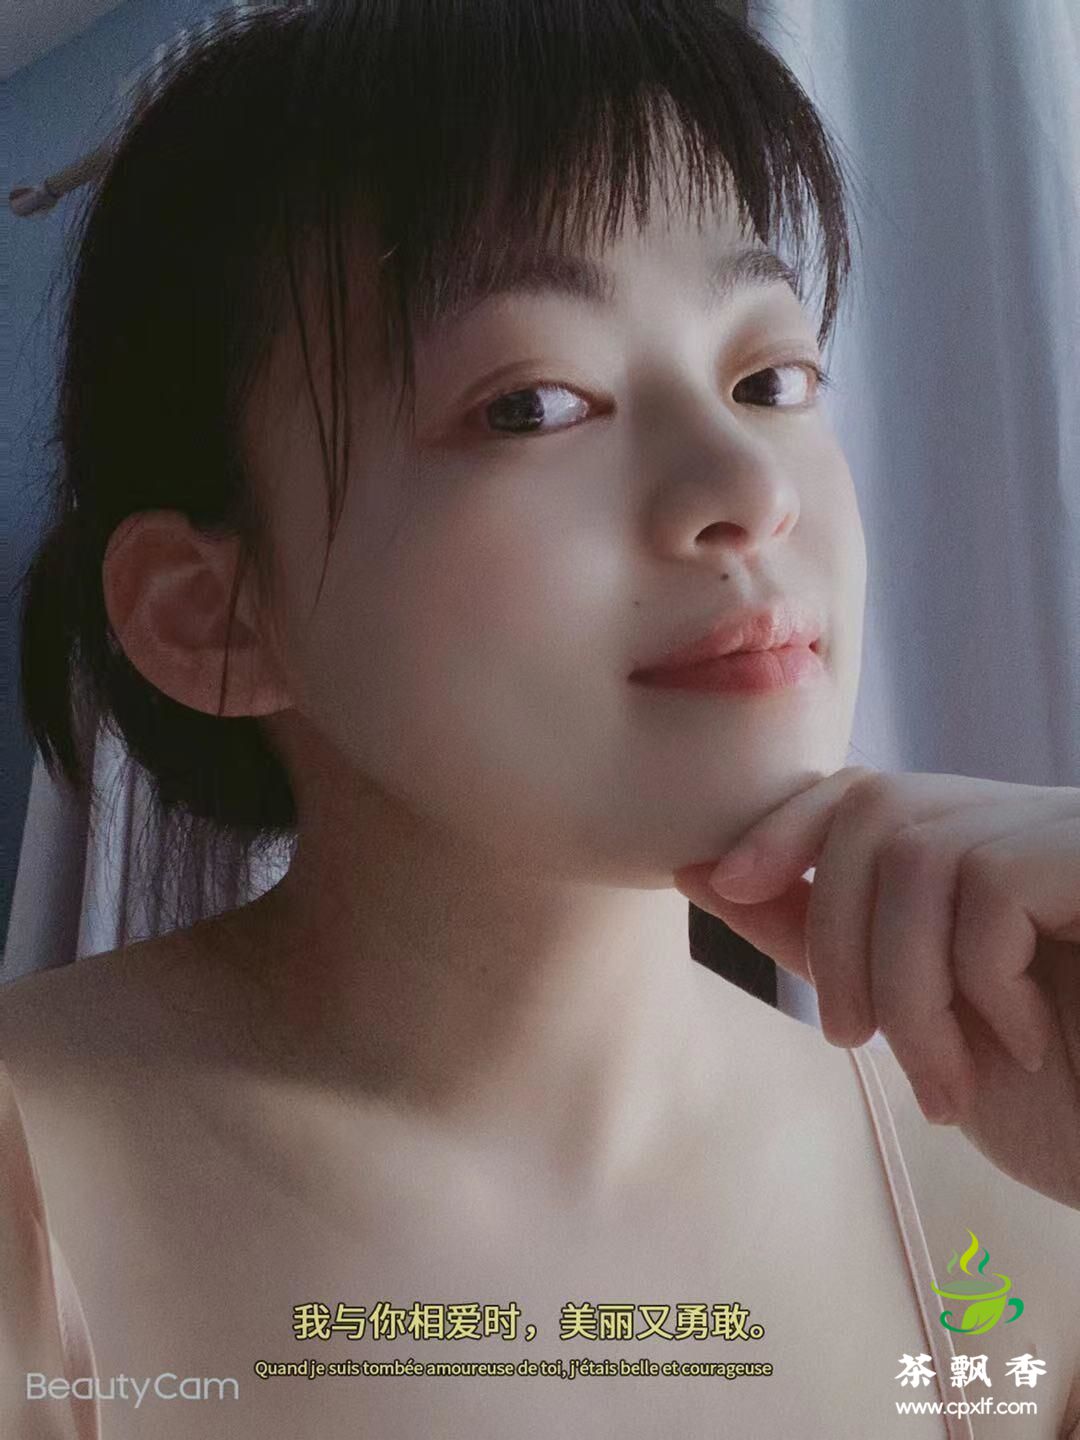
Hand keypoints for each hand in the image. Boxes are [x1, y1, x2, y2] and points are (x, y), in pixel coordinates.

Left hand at [673, 767, 1079, 1209]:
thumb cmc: (1061, 1104)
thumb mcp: (913, 1017)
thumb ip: (826, 940)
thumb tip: (709, 873)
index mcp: (982, 854)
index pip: (864, 789)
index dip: (783, 825)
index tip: (717, 878)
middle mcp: (1031, 826)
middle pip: (875, 806)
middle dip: (830, 924)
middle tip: (846, 1037)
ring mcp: (1072, 837)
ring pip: (920, 855)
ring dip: (901, 983)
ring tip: (939, 1078)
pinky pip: (988, 887)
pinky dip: (977, 981)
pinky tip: (1024, 1042)